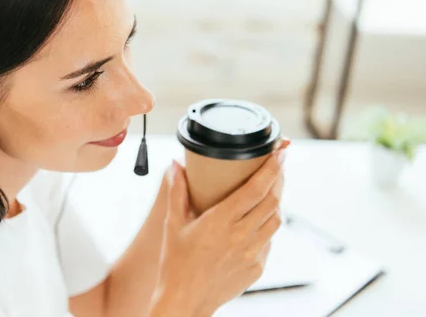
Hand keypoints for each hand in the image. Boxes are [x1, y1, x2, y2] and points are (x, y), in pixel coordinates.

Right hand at [150, 140, 289, 316]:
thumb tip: (175, 166)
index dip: (272, 168)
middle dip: (279, 179)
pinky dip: (267, 225)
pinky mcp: (257, 267)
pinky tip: (258, 220)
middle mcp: (241, 236)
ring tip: (272, 189)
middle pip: (273, 200)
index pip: (256, 188)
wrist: (184, 301)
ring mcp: (252, 253)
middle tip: (279, 164)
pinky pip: (269, 240)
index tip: (281, 152)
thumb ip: (176, 191)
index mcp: (221, 221)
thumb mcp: (172, 224)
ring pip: (276, 220)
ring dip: (277, 201)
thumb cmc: (175, 263)